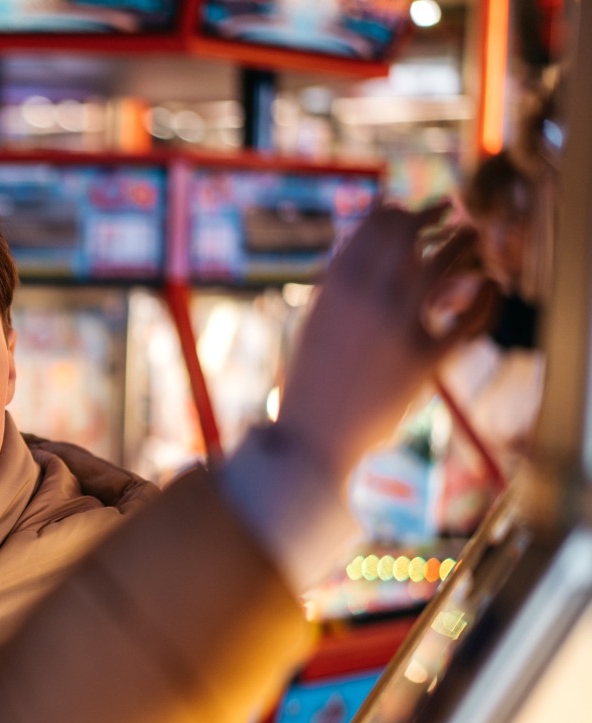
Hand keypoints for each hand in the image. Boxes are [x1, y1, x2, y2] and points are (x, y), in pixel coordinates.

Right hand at [279, 203, 499, 476]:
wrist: (313, 435)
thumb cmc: (311, 379)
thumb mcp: (317, 319)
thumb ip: (341, 284)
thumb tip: (362, 248)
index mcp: (337, 282)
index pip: (377, 222)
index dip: (399, 211)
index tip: (410, 211)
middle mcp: (370, 294)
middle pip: (412, 230)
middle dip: (432, 215)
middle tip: (447, 211)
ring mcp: (401, 323)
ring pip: (448, 260)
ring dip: (465, 240)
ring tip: (474, 235)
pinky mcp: (427, 355)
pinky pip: (470, 315)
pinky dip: (486, 295)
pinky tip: (489, 286)